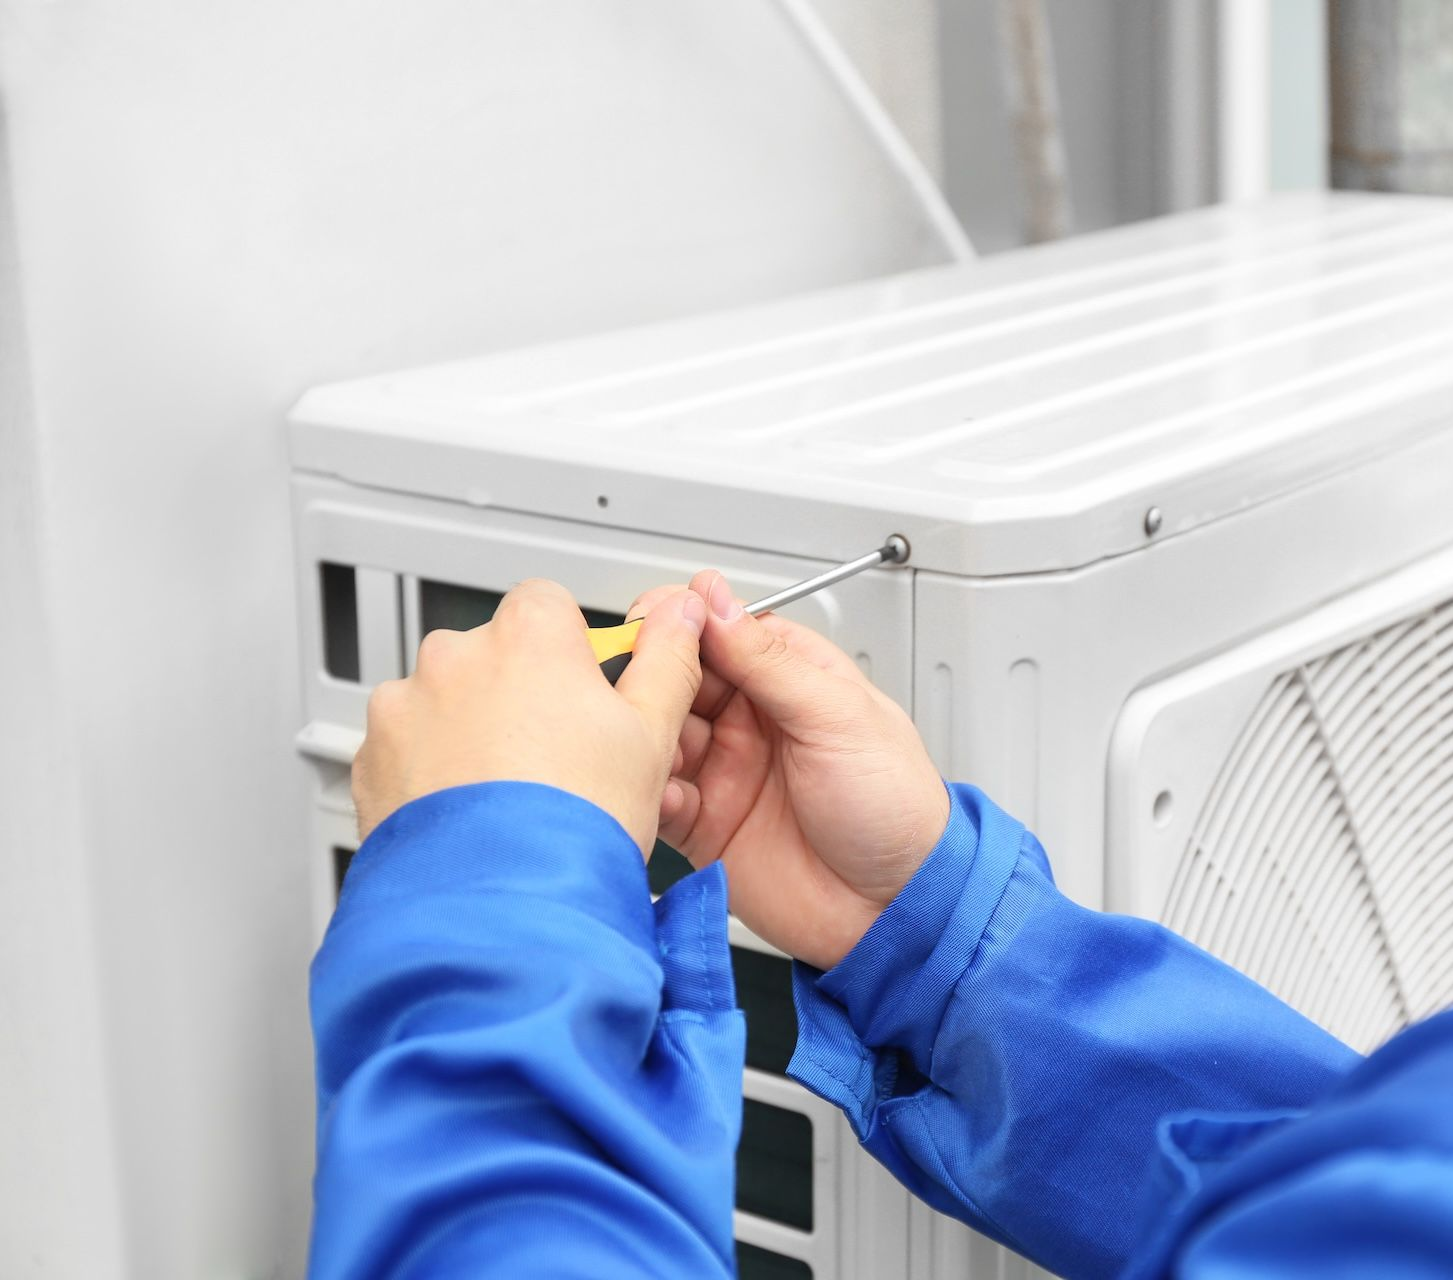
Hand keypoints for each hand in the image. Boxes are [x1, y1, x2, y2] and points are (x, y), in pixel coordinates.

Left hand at [352, 579, 705, 853]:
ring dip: (468, 731)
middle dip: (516, 693)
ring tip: (508, 796)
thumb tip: (680, 615)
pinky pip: (405, 747)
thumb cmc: (576, 825)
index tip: (583, 695)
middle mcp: (455, 657)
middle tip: (553, 758)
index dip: (570, 652)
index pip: (548, 605)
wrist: (501, 911)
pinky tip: (469, 813)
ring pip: (445, 701)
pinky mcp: (372, 757)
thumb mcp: (650, 735)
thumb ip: (666, 659)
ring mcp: (405, 706)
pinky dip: (428, 771)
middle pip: (494, 654)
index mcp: (527, 636)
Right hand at [632, 572, 949, 969]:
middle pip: (677, 676)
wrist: (895, 910)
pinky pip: (657, 794)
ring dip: (644, 729)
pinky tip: (655, 788)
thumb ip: (770, 661)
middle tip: (637, 681)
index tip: (653, 621)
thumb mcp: (838, 716)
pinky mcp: (703, 823)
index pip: (719, 629)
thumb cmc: (894, 809)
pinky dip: (646, 788)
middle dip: (651, 673)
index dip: (681, 620)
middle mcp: (750, 719)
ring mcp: (724, 769)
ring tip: (645, 737)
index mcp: (789, 678)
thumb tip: (713, 599)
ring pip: (658, 731)